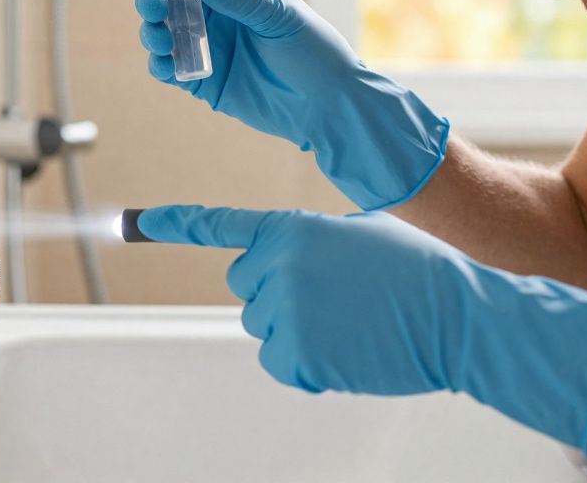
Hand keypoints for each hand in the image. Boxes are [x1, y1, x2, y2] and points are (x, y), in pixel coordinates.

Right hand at [131, 0, 448, 208]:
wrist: (328, 106)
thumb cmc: (313, 52)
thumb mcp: (276, 17)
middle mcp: (216, 14)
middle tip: (155, 6)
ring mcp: (207, 47)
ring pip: (162, 33)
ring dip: (152, 32)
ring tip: (160, 38)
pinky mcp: (202, 81)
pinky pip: (169, 69)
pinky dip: (160, 65)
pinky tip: (165, 63)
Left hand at [137, 204, 586, 452]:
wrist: (458, 317)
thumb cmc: (420, 272)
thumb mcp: (360, 230)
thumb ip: (310, 238)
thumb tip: (284, 254)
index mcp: (292, 227)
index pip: (221, 225)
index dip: (172, 224)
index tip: (127, 222)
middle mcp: (278, 264)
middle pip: (244, 284)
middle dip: (277, 291)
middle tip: (333, 294)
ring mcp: (283, 311)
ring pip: (262, 325)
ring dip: (297, 328)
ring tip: (350, 320)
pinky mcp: (295, 353)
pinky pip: (279, 362)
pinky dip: (307, 363)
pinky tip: (347, 348)